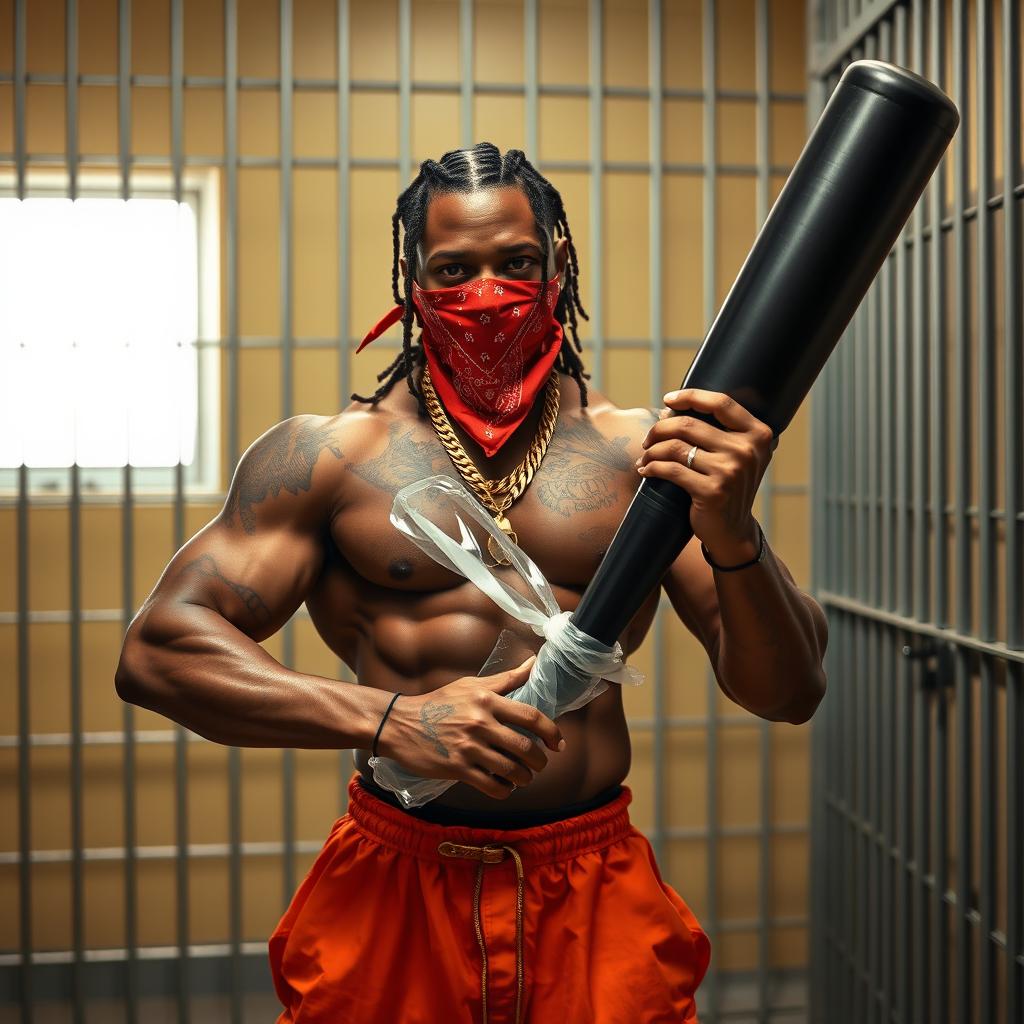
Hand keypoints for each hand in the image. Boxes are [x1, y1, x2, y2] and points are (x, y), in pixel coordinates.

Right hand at [376, 656, 564, 799]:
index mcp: (487, 700)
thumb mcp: (472, 685)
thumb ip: (506, 678)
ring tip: (523, 777)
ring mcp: (469, 747)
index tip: (558, 744)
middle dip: (540, 761)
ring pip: (512, 770)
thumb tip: (533, 662)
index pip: (531, 717)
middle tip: (539, 764)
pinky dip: (505, 790)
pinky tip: (504, 786)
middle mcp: (481, 723)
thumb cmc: (439, 702)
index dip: (551, 732)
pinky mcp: (458, 768)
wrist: (400, 723)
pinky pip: (492, 786)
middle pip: (526, 748)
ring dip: (524, 778)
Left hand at [636, 388, 776, 561]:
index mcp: (758, 434)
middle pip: (689, 424)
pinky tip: (645, 470)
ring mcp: (730, 471)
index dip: (691, 396)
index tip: (668, 400)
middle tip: (647, 439)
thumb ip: (716, 431)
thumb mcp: (734, 455)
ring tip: (645, 456)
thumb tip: (669, 409)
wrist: (733, 530)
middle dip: (660, 429)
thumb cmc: (727, 486)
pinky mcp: (712, 491)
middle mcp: (747, 450)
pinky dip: (652, 467)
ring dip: (652, 450)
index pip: (721, 403)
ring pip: (675, 447)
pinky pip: (671, 470)